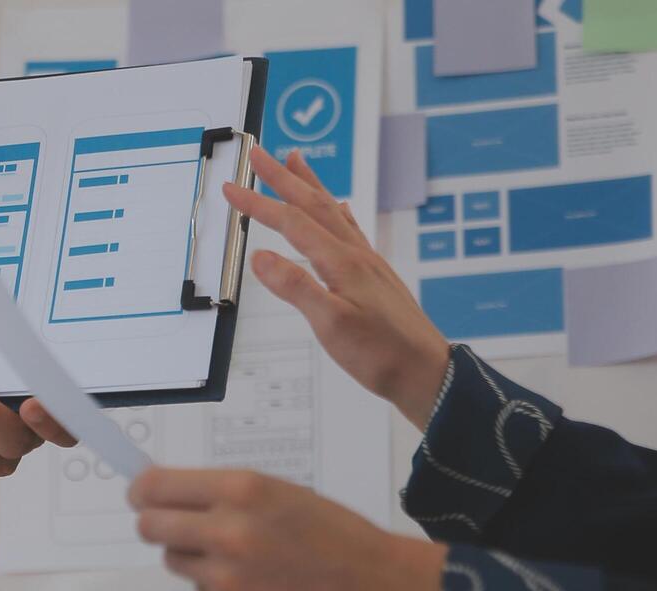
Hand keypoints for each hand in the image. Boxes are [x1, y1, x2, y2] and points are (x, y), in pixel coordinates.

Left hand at [129, 467, 455, 590]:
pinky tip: (255, 584)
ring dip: (191, 556)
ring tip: (236, 555)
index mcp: (241, 490)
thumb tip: (165, 492)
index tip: (140, 492)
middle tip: (171, 523)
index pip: (156, 486)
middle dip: (156, 522)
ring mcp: (225, 576)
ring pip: (173, 559)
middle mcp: (226, 531)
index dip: (141, 489)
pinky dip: (215, 586)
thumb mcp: (280, 493)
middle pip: (149, 525)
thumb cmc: (337, 536)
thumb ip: (224, 494)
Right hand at [222, 147, 450, 427]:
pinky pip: (350, 229)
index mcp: (342, 262)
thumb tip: (261, 257)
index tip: (231, 189)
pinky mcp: (373, 275)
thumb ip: (296, 288)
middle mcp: (355, 254)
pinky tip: (337, 208)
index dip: (259, 204)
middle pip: (313, 205)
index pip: (292, 223)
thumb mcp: (331, 325)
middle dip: (282, 178)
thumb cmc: (381, 353)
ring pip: (332, 211)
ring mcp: (366, 262)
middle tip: (258, 153)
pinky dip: (335, 210)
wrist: (425, 372)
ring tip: (295, 160)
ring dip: (310, 184)